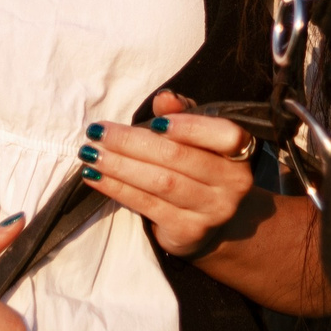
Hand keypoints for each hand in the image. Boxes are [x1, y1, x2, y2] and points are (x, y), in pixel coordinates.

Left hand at [79, 91, 268, 257]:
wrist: (211, 223)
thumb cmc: (200, 167)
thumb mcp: (198, 138)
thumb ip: (184, 114)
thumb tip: (165, 98)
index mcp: (240, 152)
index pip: (225, 136)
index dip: (190, 127)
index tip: (154, 123)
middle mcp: (234, 183)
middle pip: (179, 157)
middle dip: (132, 142)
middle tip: (97, 132)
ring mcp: (213, 211)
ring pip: (161, 182)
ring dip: (119, 166)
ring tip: (90, 153)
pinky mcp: (189, 231)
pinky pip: (148, 205)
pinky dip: (118, 189)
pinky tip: (96, 178)